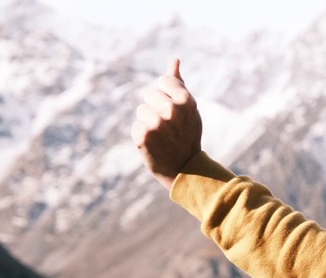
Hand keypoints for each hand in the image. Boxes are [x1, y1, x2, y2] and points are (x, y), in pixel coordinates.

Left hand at [132, 59, 202, 190]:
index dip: (166, 95)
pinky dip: (142, 136)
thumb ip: (179, 83)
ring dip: (148, 122)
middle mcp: (172, 110)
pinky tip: (155, 145)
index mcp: (186, 100)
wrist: (184, 169)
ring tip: (162, 137)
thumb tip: (174, 59)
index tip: (175, 110)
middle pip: (149, 94)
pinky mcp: (142, 135)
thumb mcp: (188, 109)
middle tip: (168, 126)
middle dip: (155, 107)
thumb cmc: (187, 134)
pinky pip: (136, 126)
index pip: (162, 81)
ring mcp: (156, 123)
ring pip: (141, 110)